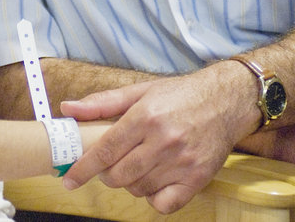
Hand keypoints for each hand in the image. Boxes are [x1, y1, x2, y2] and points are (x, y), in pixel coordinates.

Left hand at [60, 65, 258, 213]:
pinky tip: (155, 181)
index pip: (106, 150)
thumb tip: (68, 109)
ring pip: (139, 189)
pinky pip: (164, 204)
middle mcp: (164, 140)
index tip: (69, 179)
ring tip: (138, 165)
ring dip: (131, 183)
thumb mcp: (140, 91)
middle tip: (111, 164)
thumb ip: (101, 103)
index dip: (84, 168)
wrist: (226, 100)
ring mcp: (182, 162)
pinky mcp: (197, 178)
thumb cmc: (180, 95)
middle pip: (120, 175)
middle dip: (107, 174)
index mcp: (146, 116)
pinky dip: (154, 198)